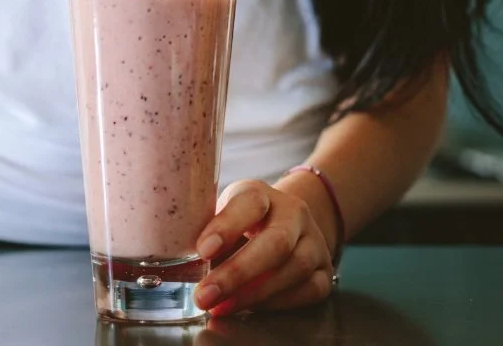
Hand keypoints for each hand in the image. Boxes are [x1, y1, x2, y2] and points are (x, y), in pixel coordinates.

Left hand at [193, 179, 335, 316]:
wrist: (288, 222)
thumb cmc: (243, 223)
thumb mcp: (222, 215)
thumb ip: (206, 235)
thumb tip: (178, 269)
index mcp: (261, 193)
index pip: (249, 203)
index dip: (226, 227)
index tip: (202, 250)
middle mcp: (293, 212)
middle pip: (276, 242)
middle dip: (238, 273)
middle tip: (206, 295)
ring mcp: (314, 240)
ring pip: (295, 268)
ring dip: (255, 294)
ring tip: (222, 307)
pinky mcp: (324, 268)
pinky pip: (310, 289)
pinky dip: (279, 303)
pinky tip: (252, 309)